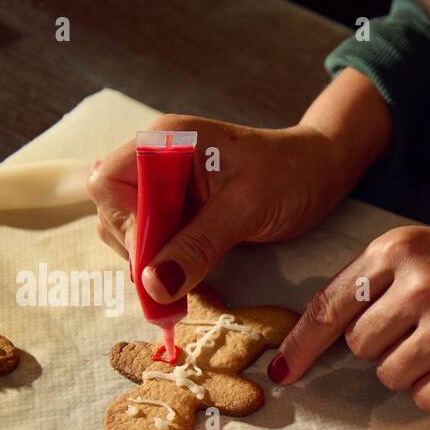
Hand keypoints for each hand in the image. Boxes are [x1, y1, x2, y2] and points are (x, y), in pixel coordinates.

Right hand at [88, 68, 391, 302]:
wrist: (321, 172)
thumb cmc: (290, 175)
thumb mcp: (244, 210)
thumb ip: (197, 246)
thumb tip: (153, 286)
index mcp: (163, 142)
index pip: (108, 185)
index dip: (123, 225)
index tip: (153, 259)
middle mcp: (155, 161)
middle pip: (114, 212)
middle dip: (137, 251)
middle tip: (170, 285)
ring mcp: (167, 188)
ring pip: (133, 232)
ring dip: (151, 264)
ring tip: (182, 287)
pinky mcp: (182, 211)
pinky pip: (158, 242)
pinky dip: (167, 266)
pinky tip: (187, 282)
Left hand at [267, 226, 429, 411]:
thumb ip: (386, 280)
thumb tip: (336, 329)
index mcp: (399, 250)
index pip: (331, 303)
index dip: (304, 342)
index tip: (286, 368)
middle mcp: (416, 286)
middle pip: (362, 347)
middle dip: (386, 349)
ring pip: (390, 376)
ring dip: (416, 371)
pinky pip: (426, 398)